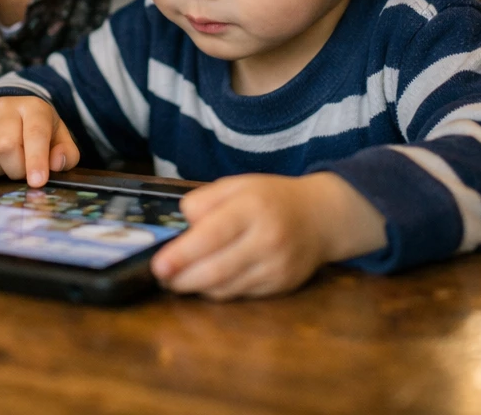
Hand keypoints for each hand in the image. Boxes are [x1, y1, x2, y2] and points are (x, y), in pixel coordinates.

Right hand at [0, 96, 79, 186]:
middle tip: (22, 174)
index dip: (37, 158)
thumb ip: (66, 154)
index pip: (35, 133)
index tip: (38, 181)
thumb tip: (56, 163)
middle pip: (6, 146)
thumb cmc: (38, 134)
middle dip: (16, 169)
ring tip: (5, 166)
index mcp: (34, 108)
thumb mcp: (59, 141)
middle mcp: (4, 106)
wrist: (10, 115)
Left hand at [150, 172, 386, 299]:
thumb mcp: (238, 184)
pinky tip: (204, 282)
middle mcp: (266, 240)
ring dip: (195, 288)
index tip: (159, 264)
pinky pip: (240, 295)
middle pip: (217, 268)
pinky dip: (217, 291)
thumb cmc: (271, 197)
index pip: (213, 234)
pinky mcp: (281, 286)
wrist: (321, 217)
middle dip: (182, 278)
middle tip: (160, 276)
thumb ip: (207, 199)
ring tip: (176, 280)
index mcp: (252, 207)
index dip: (183, 253)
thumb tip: (183, 222)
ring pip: (227, 288)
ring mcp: (276, 267)